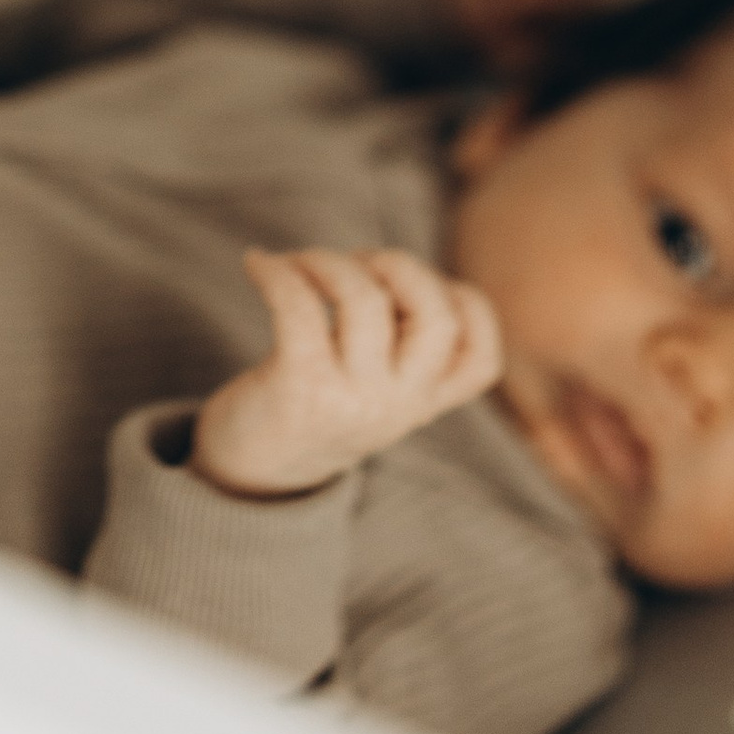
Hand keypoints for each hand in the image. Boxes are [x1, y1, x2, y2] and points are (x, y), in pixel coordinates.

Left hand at [191, 246, 501, 498]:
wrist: (251, 474)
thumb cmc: (315, 407)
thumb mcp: (375, 392)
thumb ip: (400, 348)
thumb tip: (392, 268)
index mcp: (423, 402)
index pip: (482, 361)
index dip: (465, 304)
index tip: (418, 284)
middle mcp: (398, 403)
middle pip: (437, 317)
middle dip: (398, 264)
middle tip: (355, 263)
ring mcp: (352, 398)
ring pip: (364, 299)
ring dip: (325, 260)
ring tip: (296, 263)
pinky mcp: (301, 388)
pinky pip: (299, 306)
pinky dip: (276, 271)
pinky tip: (258, 264)